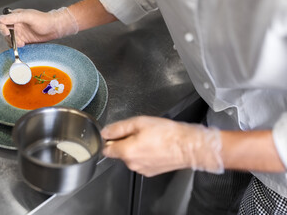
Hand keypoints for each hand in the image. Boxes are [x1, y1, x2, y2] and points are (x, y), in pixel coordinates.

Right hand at [0, 7, 78, 46]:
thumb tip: (0, 18)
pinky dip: (18, 47)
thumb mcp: (28, 17)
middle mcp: (16, 24)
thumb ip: (14, 18)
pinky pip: (16, 44)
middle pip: (4, 32)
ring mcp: (20, 33)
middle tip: (18, 41)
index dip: (2, 28)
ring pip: (10, 40)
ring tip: (22, 43)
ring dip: (14, 43)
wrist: (55, 28)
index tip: (7, 34)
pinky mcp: (25, 40)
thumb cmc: (44, 20)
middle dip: (9, 38)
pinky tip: (24, 45)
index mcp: (15, 16)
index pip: (2, 22)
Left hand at [102, 116, 223, 176]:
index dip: (110, 139)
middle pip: (119, 153)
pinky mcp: (150, 172)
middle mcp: (132, 164)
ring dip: (135, 149)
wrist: (188, 146)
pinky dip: (144, 155)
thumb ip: (119, 128)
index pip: (106, 149)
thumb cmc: (167, 133)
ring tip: (150, 139)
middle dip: (125, 142)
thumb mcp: (140, 122)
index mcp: (126, 152)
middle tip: (139, 132)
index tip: (118, 133)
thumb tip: (105, 132)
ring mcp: (141, 169)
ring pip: (131, 157)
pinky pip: (141, 162)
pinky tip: (155, 147)